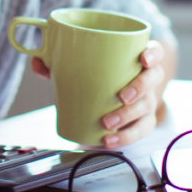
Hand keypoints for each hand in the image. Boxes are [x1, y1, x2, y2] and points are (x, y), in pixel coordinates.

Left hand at [30, 39, 167, 147]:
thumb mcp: (79, 62)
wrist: (111, 91)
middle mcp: (147, 79)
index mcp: (137, 57)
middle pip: (153, 79)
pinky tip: (109, 141)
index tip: (143, 58)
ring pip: (146, 107)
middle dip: (139, 88)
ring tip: (106, 124)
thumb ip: (56, 60)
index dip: (152, 54)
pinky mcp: (142, 121)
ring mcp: (147, 100)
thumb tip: (38, 63)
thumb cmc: (98, 73)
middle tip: (121, 97)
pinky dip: (125, 137)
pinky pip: (140, 130)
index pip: (154, 51)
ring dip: (128, 116)